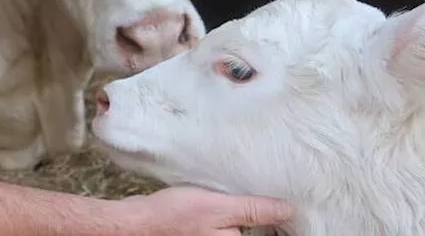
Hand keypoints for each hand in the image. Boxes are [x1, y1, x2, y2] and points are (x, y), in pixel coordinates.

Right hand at [125, 186, 292, 234]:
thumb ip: (253, 210)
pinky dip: (229, 213)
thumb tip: (287, 210)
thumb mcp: (217, 207)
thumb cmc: (173, 216)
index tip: (283, 203)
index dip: (276, 220)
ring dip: (245, 213)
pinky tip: (224, 198)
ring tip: (243, 192)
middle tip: (263, 192)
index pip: (266, 233)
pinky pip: (226, 226)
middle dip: (261, 216)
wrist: (137, 222)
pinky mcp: (204, 234)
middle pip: (254, 231)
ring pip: (240, 228)